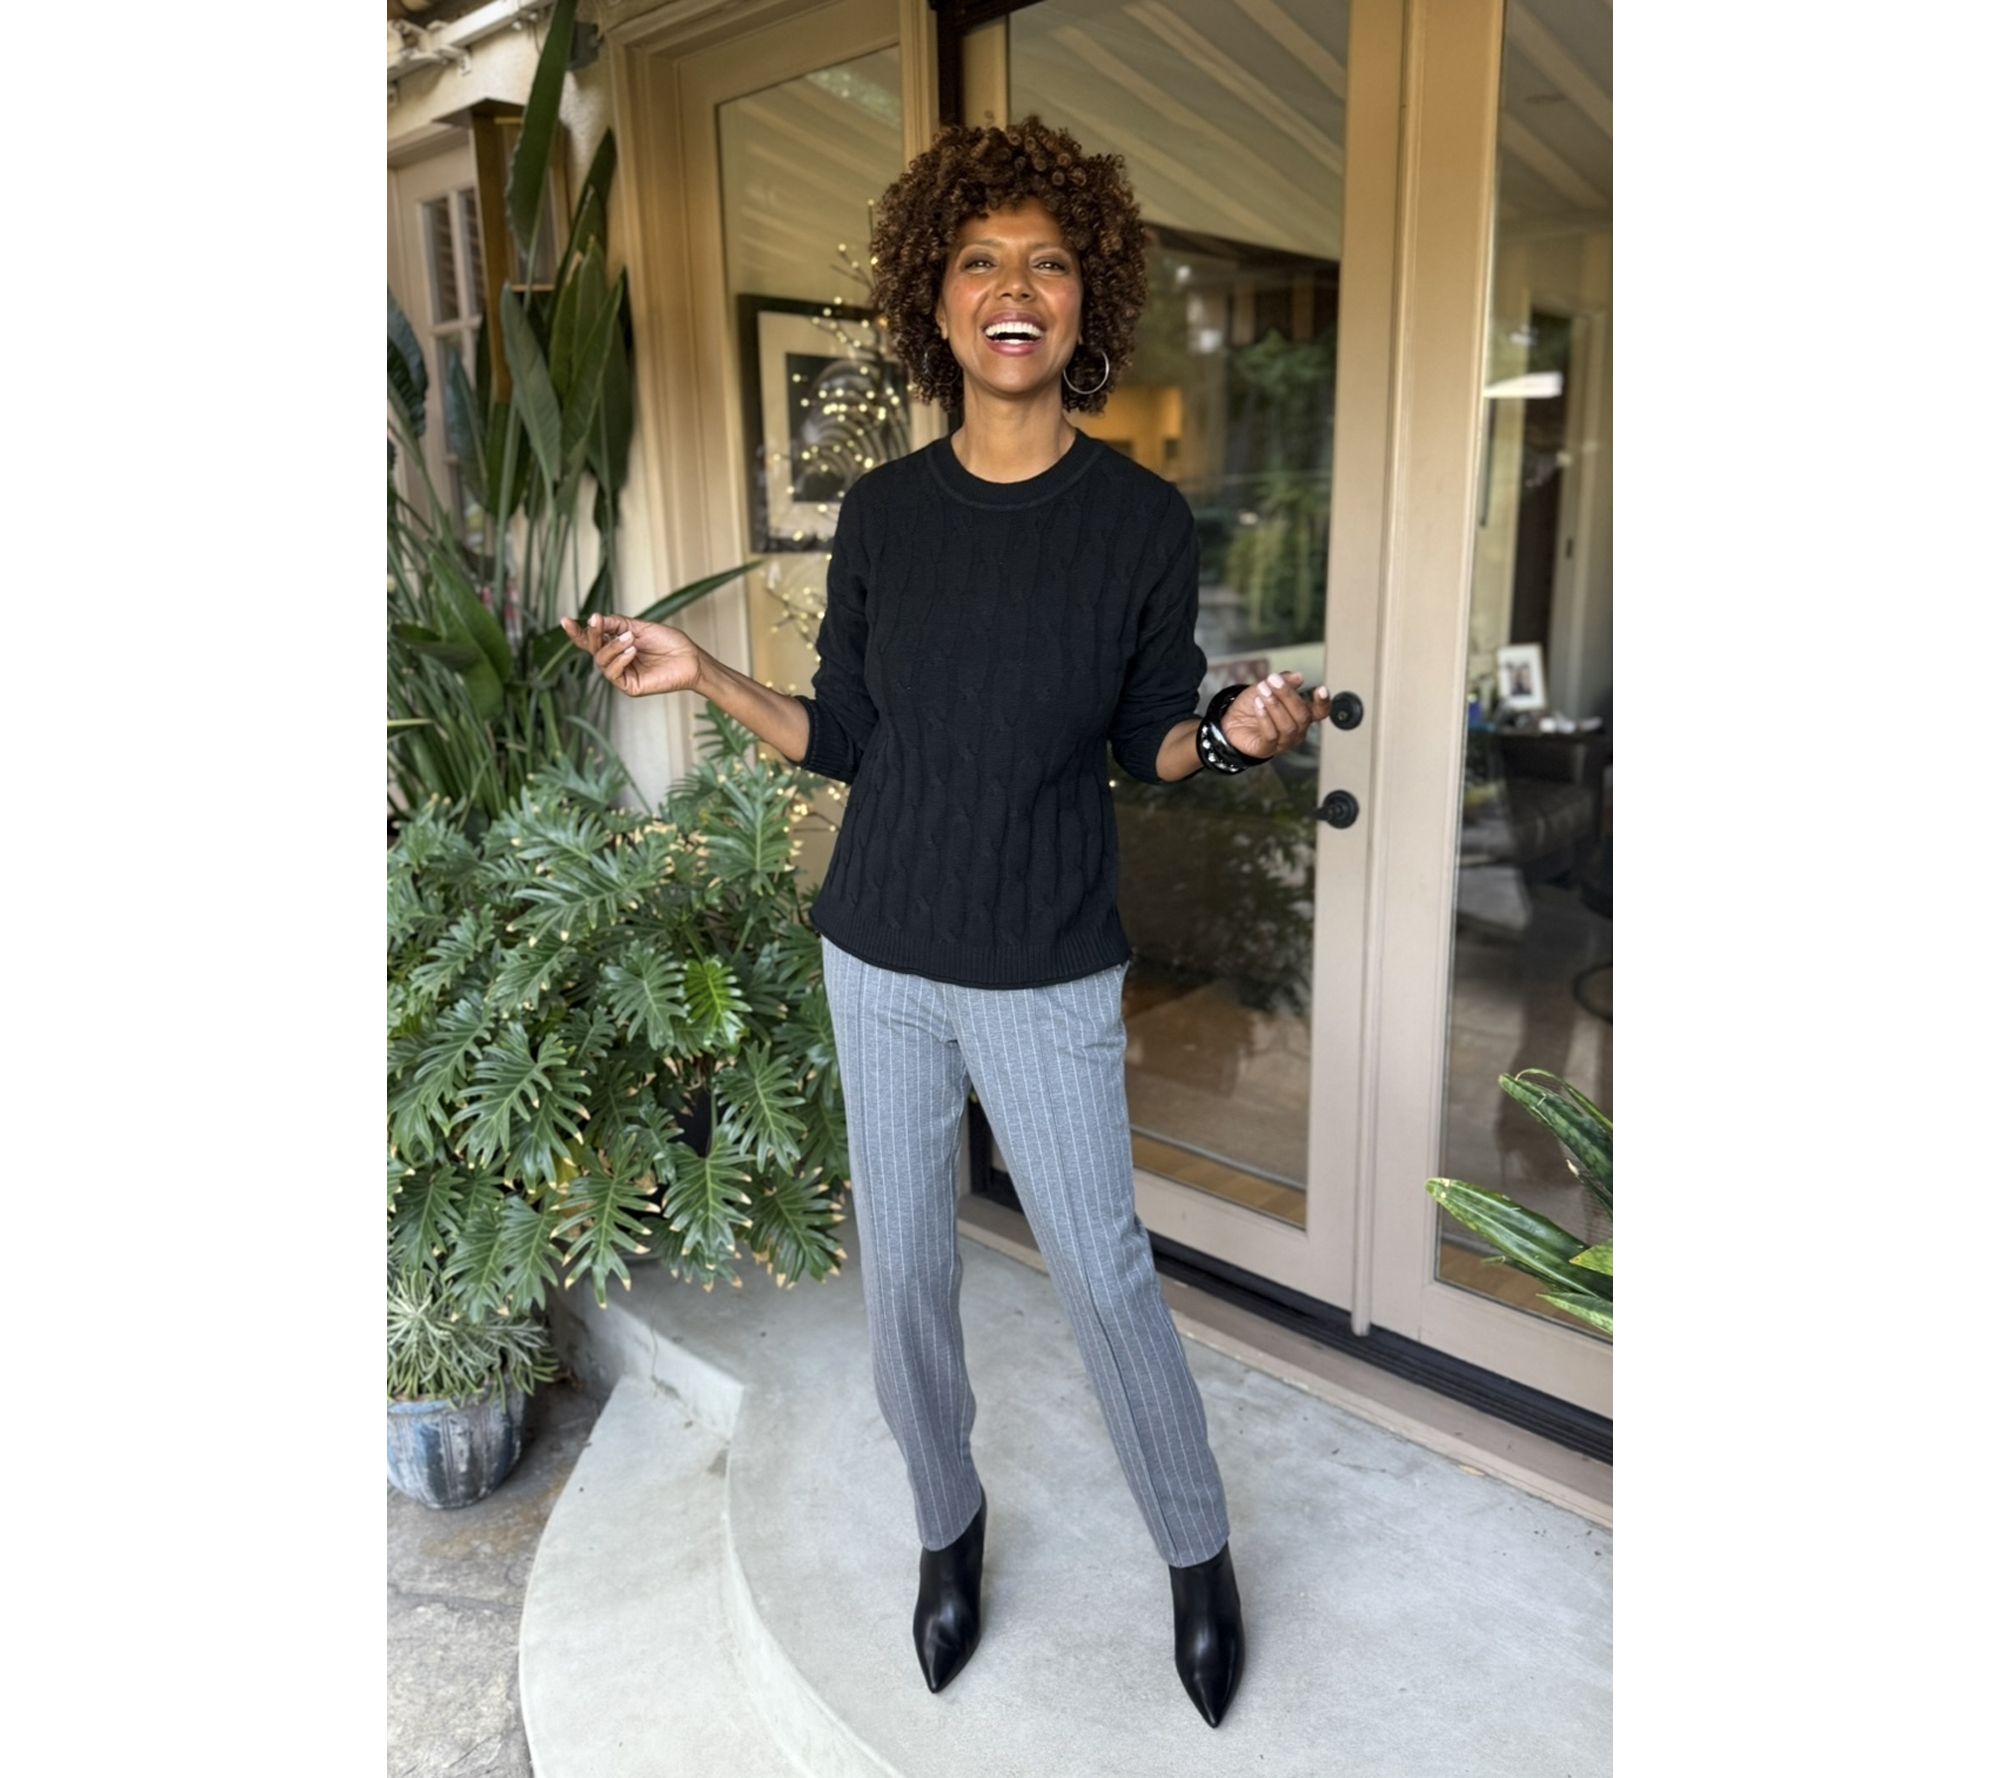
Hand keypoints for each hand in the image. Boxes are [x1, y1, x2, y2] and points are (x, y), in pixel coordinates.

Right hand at [557, 611, 702, 697]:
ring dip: (612, 647)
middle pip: (593, 649)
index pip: (591, 641)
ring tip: (630, 639)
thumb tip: (596, 619)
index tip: (565, 620)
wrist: (690, 658)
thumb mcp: (639, 627)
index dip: (577, 632)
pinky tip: (632, 651)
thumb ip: (616, 624)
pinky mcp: (629, 686)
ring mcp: (622, 674)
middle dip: (593, 634)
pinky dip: (619, 660)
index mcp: (617, 645)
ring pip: (601, 661)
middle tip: (598, 622)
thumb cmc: (669, 642)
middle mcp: (617, 660)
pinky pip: (613, 674)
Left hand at [1218, 671, 1332, 759]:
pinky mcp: (1266, 750)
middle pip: (1302, 716)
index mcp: (1301, 715)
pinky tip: (1258, 705)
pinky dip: (1265, 718)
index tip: (1321, 689)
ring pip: (1288, 726)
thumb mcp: (1267, 687)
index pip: (1320, 712)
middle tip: (1273, 680)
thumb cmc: (1252, 706)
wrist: (1229, 721)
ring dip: (1275, 706)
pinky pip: (1271, 736)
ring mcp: (1283, 743)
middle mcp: (1297, 731)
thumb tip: (1299, 676)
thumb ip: (1284, 682)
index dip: (1324, 703)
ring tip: (1262, 690)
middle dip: (1288, 696)